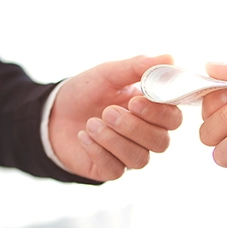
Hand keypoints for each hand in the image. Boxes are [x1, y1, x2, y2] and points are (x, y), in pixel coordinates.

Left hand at [48, 55, 182, 181]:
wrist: (53, 113)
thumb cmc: (86, 92)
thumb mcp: (109, 73)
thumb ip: (138, 67)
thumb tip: (170, 57)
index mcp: (151, 111)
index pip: (173, 119)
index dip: (159, 113)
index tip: (135, 101)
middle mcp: (145, 136)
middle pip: (161, 142)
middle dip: (134, 127)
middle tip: (109, 112)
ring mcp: (128, 155)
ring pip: (139, 158)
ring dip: (115, 140)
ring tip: (92, 123)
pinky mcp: (110, 170)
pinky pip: (116, 170)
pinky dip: (99, 151)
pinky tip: (84, 136)